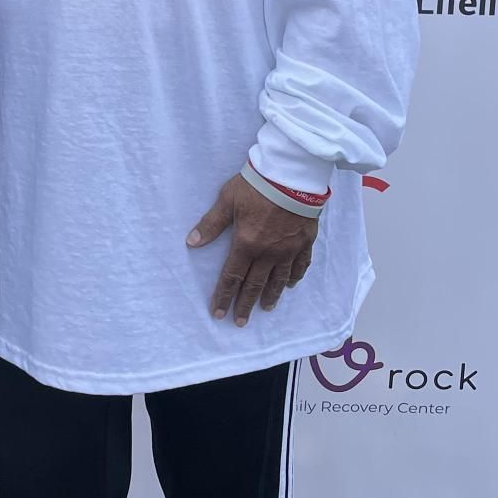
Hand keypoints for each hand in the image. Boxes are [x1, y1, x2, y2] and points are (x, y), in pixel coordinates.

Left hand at [187, 173, 316, 326]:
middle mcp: (268, 253)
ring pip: (278, 280)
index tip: (219, 313)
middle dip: (246, 304)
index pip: (232, 277)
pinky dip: (294, 277)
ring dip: (270, 295)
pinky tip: (291, 284)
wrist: (292, 176)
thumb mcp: (227, 200)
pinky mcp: (305, 242)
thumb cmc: (256, 185)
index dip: (224, 296)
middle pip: (255, 284)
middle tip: (240, 321)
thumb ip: (211, 224)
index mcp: (246, 244)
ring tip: (266, 308)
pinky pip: (300, 266)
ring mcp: (288, 249)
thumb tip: (192, 242)